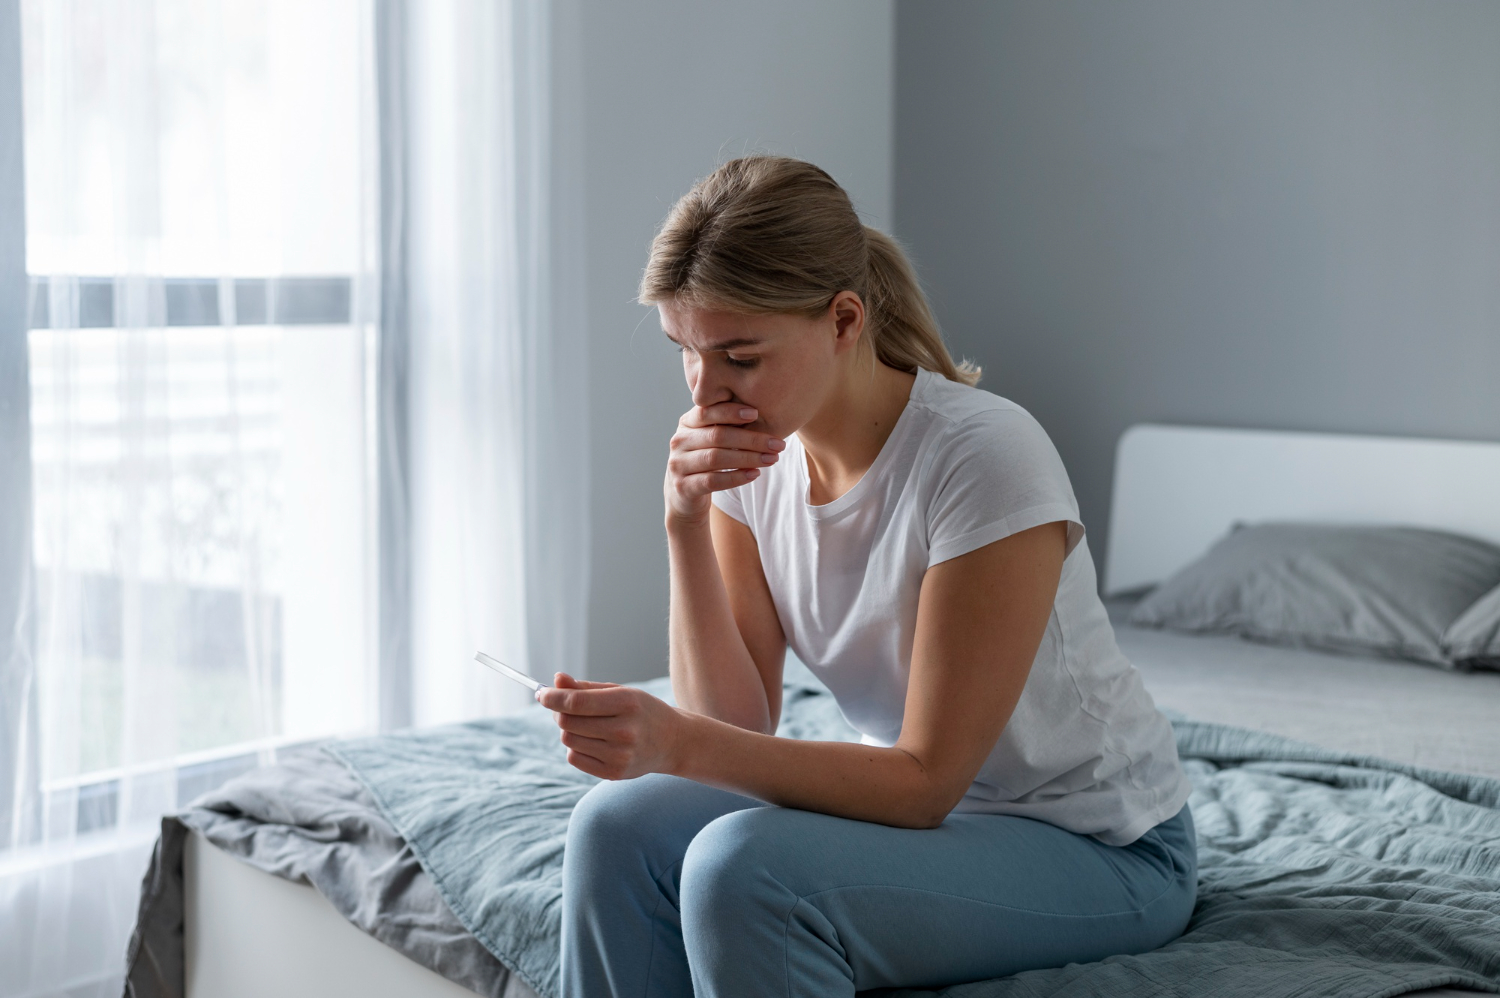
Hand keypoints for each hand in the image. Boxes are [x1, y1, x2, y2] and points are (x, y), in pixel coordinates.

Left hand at [536, 673, 685, 779]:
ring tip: (586, 725)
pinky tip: (593, 742)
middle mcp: (624, 731)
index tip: (541, 694)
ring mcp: (619, 755)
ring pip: (568, 740)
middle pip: (568, 722)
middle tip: (564, 707)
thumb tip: (555, 680)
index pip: (576, 702)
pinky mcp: (613, 773)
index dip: (553, 698)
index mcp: (627, 703)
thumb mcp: (619, 692)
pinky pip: (574, 758)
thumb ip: (585, 688)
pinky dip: (576, 747)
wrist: (673, 742)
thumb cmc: (642, 711)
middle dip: (559, 712)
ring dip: (569, 730)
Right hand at [665, 402, 784, 524]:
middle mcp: (679, 441)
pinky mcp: (683, 487)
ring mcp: (678, 464)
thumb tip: (761, 410)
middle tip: (778, 444)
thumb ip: (726, 423)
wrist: (684, 493)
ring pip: (716, 458)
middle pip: (717, 436)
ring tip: (772, 459)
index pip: (707, 412)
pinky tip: (754, 474)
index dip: (730, 412)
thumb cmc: (706, 458)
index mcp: (687, 423)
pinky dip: (736, 477)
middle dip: (751, 439)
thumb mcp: (711, 438)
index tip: (756, 413)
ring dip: (748, 458)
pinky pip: (712, 481)